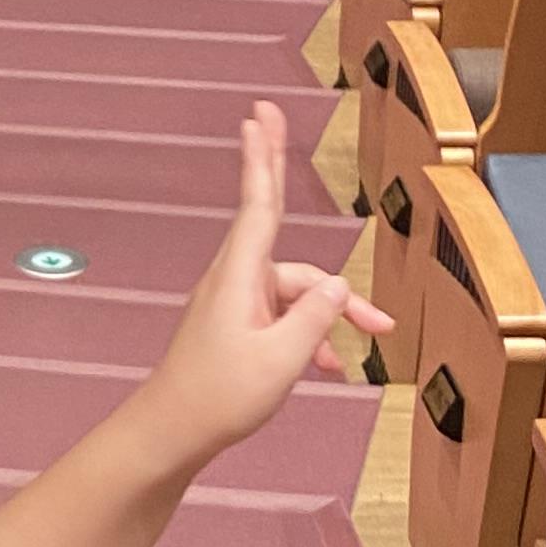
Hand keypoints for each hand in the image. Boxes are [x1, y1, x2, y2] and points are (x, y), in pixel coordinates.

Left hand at [142, 101, 391, 469]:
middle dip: (276, 168)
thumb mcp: (282, 359)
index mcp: (241, 276)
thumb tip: (340, 285)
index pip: (259, 205)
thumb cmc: (221, 397)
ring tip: (372, 336)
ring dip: (330, 310)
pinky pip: (284, 314)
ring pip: (296, 288)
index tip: (257, 116)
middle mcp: (236, 279)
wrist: (173, 433)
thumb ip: (317, 318)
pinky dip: (308, 333)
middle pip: (273, 222)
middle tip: (269, 113)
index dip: (263, 158)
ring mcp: (235, 301)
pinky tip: (329, 366)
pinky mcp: (237, 324)